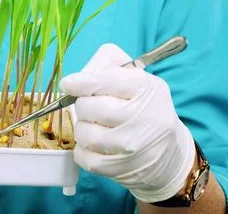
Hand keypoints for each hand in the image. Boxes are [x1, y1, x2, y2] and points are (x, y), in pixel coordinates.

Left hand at [59, 44, 195, 202]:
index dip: (82, 82)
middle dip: (83, 106)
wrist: (168, 153)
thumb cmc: (144, 109)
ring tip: (95, 126)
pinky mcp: (121, 168)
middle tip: (91, 109)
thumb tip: (74, 81)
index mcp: (146, 88)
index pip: (107, 81)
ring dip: (82, 128)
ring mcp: (132, 146)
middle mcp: (143, 117)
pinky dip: (82, 150)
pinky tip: (95, 145)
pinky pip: (84, 156)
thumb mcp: (136, 80)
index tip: (68, 84)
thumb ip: (107, 68)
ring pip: (84, 133)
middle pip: (89, 107)